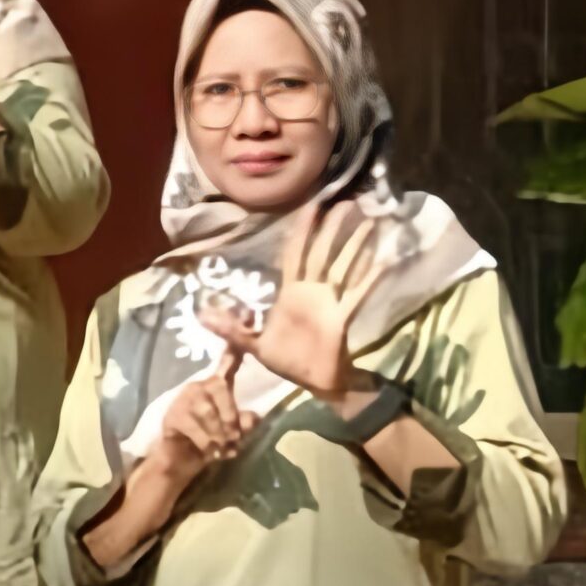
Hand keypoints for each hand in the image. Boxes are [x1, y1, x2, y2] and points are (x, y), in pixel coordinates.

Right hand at [144, 349, 254, 490]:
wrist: (178, 462)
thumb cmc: (207, 443)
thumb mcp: (231, 433)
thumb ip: (243, 423)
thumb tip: (254, 418)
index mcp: (213, 387)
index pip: (225, 365)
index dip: (233, 352)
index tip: (242, 334)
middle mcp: (197, 387)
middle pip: (219, 387)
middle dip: (231, 415)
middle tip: (236, 438)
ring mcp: (182, 400)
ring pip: (207, 411)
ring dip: (219, 433)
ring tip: (225, 448)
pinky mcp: (172, 417)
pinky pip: (194, 428)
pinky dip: (207, 443)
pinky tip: (212, 454)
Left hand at [199, 201, 393, 399]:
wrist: (313, 383)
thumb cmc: (286, 361)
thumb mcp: (252, 344)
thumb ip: (230, 328)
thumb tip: (200, 314)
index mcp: (290, 292)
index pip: (295, 253)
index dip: (302, 230)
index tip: (312, 206)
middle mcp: (312, 290)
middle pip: (322, 252)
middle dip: (332, 228)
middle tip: (348, 202)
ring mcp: (330, 300)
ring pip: (343, 266)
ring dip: (356, 244)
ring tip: (370, 221)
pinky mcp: (344, 316)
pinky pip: (358, 293)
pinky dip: (371, 277)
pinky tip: (384, 259)